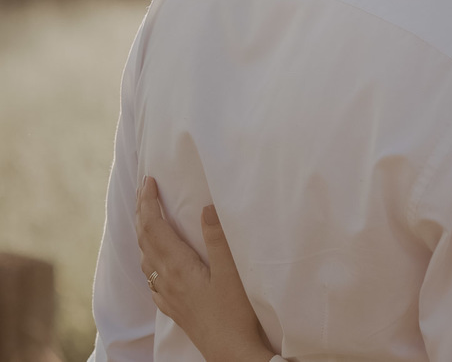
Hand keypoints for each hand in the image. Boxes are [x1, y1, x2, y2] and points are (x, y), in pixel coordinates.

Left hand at [136, 177, 276, 361]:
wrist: (231, 352)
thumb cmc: (235, 313)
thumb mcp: (231, 272)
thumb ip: (218, 239)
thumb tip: (205, 206)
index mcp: (178, 266)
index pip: (154, 227)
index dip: (149, 202)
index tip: (149, 180)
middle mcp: (166, 279)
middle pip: (145, 239)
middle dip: (142, 212)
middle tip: (145, 189)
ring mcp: (167, 295)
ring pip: (145, 258)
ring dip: (143, 233)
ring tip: (147, 218)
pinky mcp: (173, 307)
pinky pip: (151, 278)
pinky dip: (148, 259)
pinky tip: (155, 263)